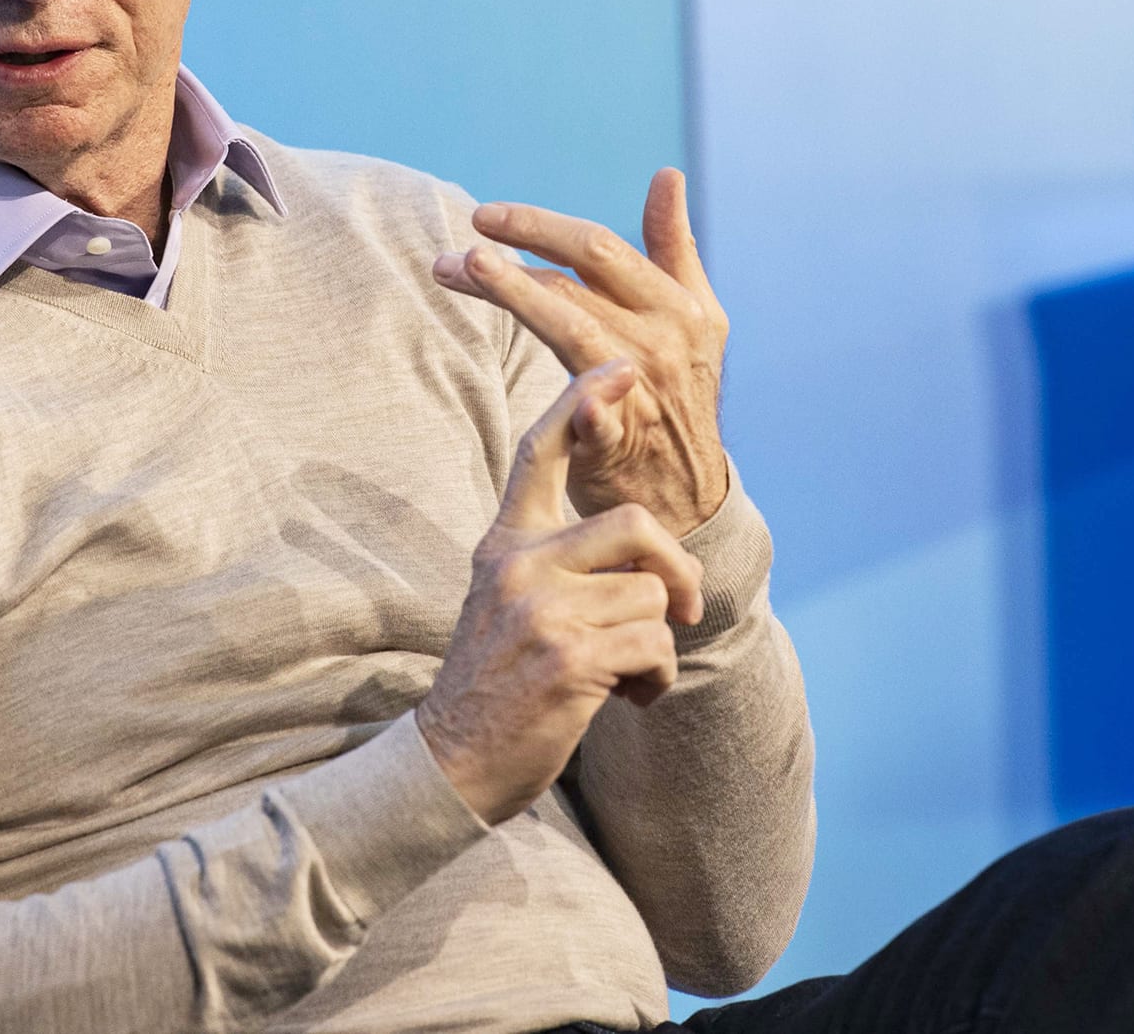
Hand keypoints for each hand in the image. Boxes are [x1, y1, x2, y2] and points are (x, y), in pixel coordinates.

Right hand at [416, 361, 706, 824]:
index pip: (540, 452)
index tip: (621, 370)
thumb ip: (556, 563)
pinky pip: (654, 646)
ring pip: (652, 596)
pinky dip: (655, 681)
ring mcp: (542, 609)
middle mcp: (519, 565)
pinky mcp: (569, 658)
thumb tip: (646, 552)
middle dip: (676, 569)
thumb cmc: (494, 685)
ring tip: (624, 676)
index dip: (582, 403)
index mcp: (504, 544)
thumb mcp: (505, 603)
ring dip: (657, 647)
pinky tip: (625, 700)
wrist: (451, 764)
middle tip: (682, 610)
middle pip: (633, 525)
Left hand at [433, 169, 731, 537]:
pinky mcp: (625, 443)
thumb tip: (666, 175)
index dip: (540, 226)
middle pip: (577, 283)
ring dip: (515, 295)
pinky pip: (600, 420)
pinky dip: (587, 408)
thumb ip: (674, 245)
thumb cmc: (678, 391)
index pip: (600, 248)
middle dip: (512, 257)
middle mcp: (664, 339)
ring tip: (464, 269)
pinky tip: (570, 396)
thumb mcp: (695, 315)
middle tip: (459, 247)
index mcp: (677, 303)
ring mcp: (646, 390)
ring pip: (572, 330)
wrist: (691, 491)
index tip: (486, 216)